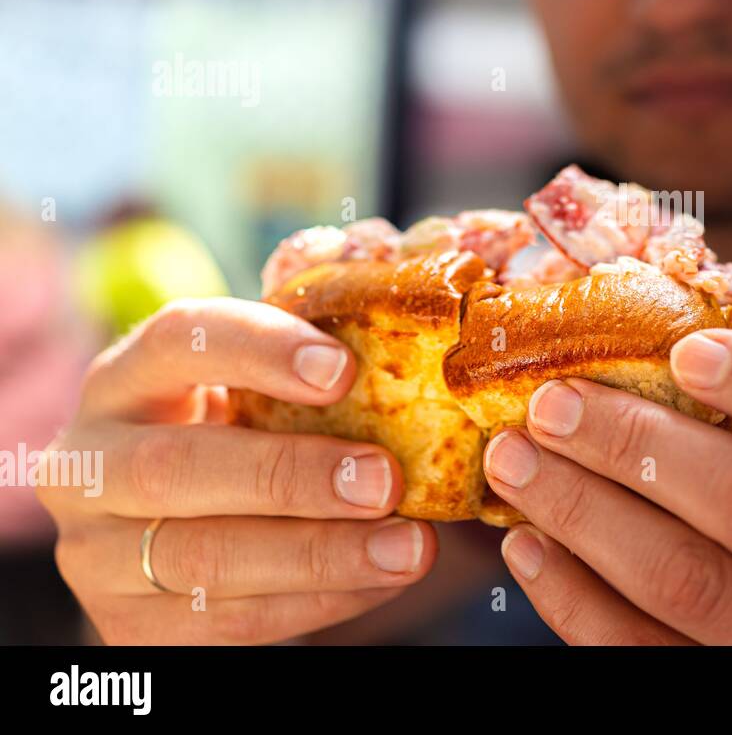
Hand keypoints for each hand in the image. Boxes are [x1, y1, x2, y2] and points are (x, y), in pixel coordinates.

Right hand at [37, 297, 435, 644]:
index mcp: (123, 380)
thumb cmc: (241, 437)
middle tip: (385, 480)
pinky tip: (382, 579)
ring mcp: (95, 554)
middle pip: (175, 468)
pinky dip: (318, 601)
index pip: (175, 340)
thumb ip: (306, 373)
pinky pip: (228, 621)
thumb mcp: (254, 393)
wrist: (179, 534)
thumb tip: (408, 356)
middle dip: (291, 475)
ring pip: (204, 558)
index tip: (345, 370)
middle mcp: (88, 465)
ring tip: (409, 546)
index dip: (258, 348)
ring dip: (321, 554)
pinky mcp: (128, 625)